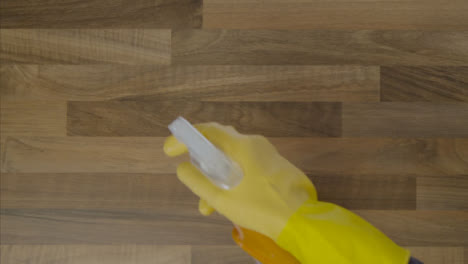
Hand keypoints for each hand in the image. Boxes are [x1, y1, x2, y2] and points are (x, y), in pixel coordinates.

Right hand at [164, 122, 316, 239]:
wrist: (300, 222)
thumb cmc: (261, 208)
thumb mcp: (223, 199)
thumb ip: (198, 182)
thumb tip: (183, 168)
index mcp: (243, 146)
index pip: (208, 131)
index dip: (185, 137)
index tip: (170, 150)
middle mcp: (256, 144)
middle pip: (220, 144)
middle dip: (202, 161)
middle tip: (190, 174)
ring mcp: (268, 155)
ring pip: (233, 160)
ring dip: (217, 179)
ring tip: (207, 206)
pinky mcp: (275, 167)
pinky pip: (247, 167)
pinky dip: (233, 181)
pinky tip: (228, 203)